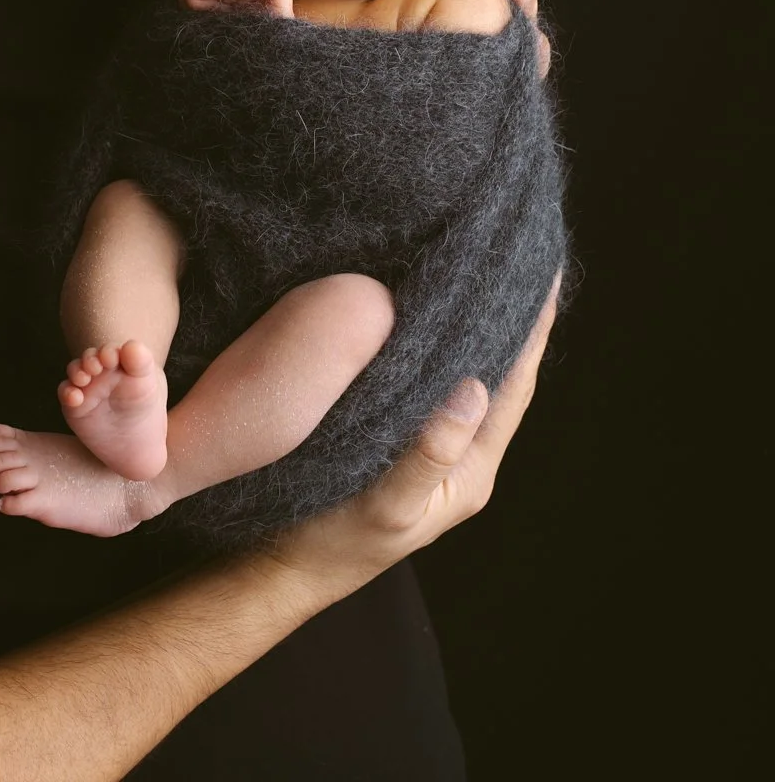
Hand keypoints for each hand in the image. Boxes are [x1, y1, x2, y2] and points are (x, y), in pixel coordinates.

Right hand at [270, 275, 560, 603]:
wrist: (280, 566)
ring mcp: (428, 440)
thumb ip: (431, 453)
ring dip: (470, 323)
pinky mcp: (395, 431)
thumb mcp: (386, 506)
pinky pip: (426, 375)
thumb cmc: (334, 543)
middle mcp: (459, 451)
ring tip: (477, 268)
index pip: (515, 386)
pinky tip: (420, 307)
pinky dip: (432, 338)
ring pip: (460, 370)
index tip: (542, 275)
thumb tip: (476, 389)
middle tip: (515, 255)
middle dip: (507, 318)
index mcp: (472, 469)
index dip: (531, 331)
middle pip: (496, 372)